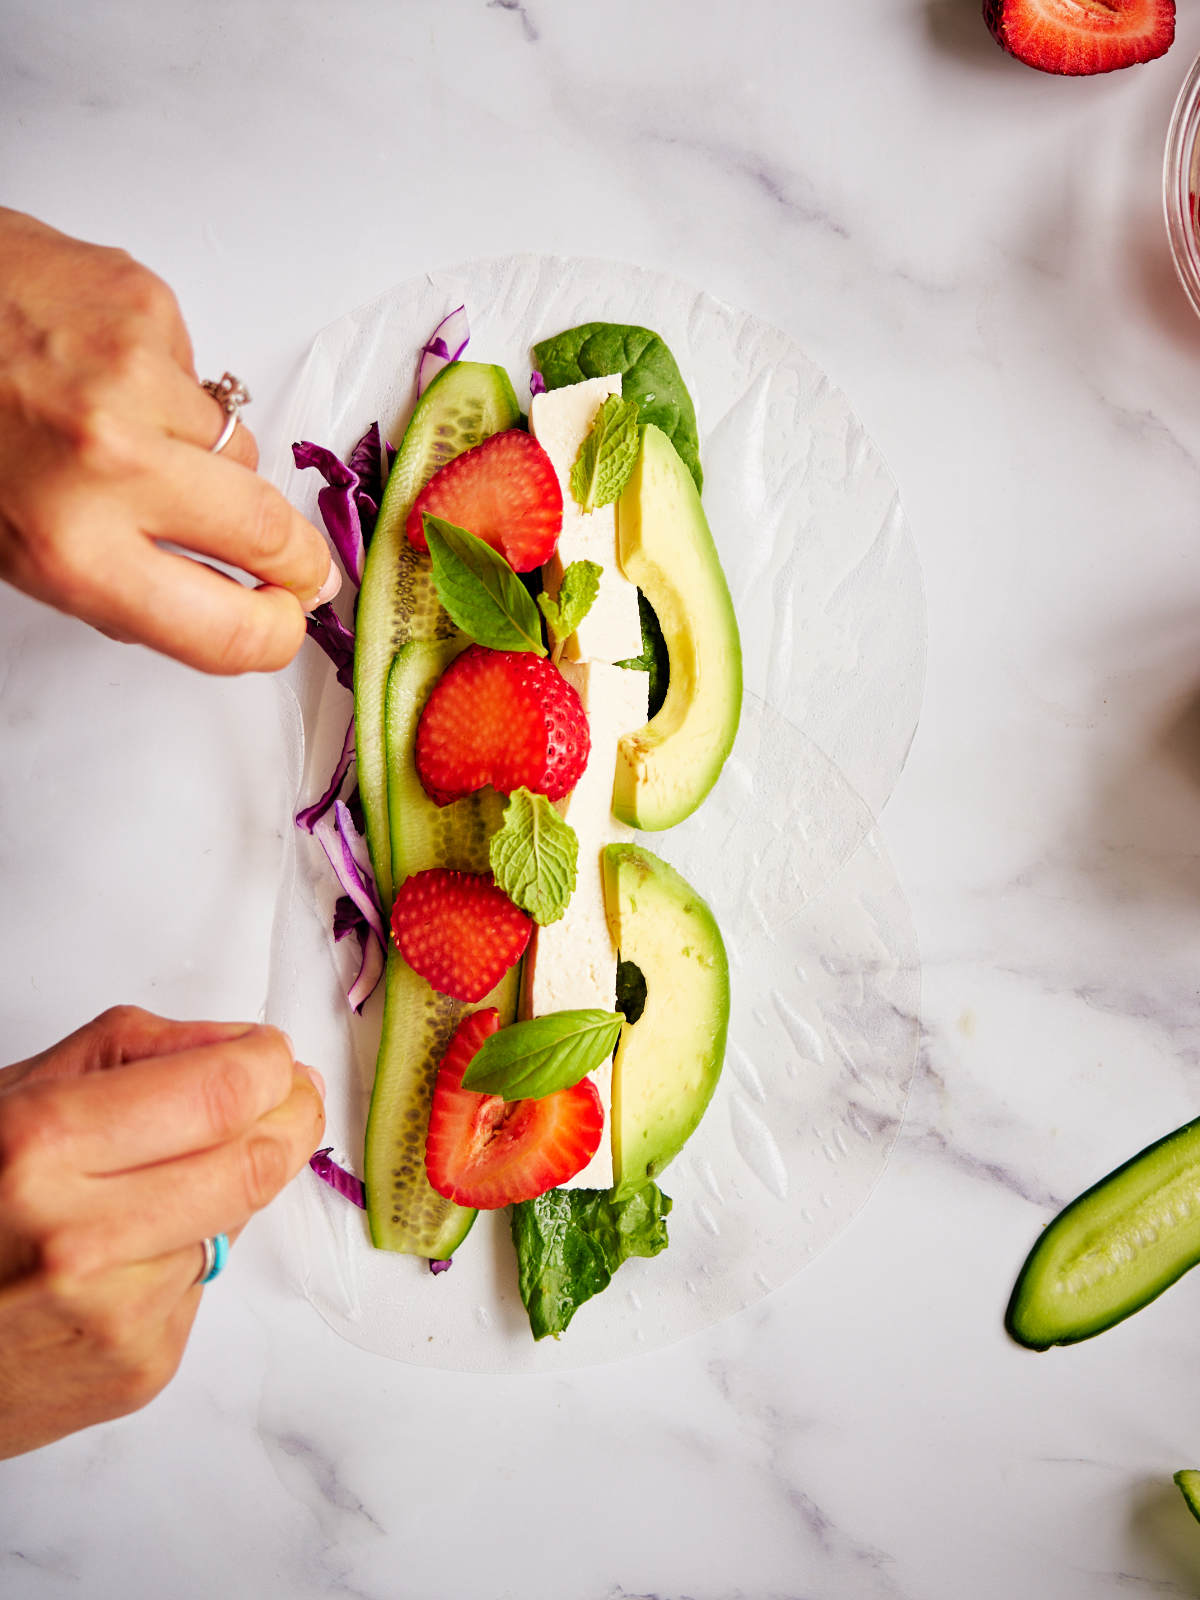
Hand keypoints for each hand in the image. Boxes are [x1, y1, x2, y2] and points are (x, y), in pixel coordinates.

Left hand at [0, 207, 339, 672]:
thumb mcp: (13, 551)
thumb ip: (117, 590)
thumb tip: (219, 612)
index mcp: (69, 548)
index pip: (227, 629)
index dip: (273, 635)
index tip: (283, 624)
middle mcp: (108, 463)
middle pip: (268, 533)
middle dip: (295, 557)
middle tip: (296, 564)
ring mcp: (134, 377)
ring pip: (239, 453)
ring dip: (208, 462)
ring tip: (133, 439)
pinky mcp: (147, 308)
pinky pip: (200, 380)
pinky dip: (169, 388)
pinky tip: (109, 376)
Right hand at [0, 1006, 324, 1458]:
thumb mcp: (19, 1094)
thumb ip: (136, 1051)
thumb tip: (239, 1045)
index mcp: (42, 1148)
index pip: (224, 1091)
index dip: (268, 1063)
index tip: (270, 1054)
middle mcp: (83, 1238)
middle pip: (257, 1160)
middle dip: (290, 1116)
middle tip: (287, 1095)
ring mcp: (119, 1314)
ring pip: (239, 1219)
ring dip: (230, 1184)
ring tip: (171, 1173)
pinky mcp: (143, 1367)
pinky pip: (205, 1280)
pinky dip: (187, 1250)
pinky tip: (129, 1248)